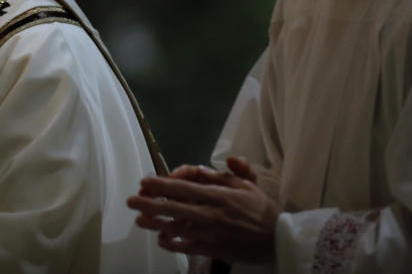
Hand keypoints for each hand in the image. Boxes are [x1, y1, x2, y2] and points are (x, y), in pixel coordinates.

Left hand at [126, 156, 280, 262]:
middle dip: (149, 204)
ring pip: (177, 227)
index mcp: (218, 194)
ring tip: (139, 221)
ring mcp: (210, 232)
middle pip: (173, 207)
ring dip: (155, 224)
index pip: (183, 187)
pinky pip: (187, 246)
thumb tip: (220, 162)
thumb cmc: (261, 209)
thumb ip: (230, 172)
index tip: (144, 182)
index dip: (161, 184)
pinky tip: (161, 239)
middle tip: (131, 202)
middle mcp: (211, 213)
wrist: (280, 239)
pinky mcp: (213, 249)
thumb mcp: (248, 184)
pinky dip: (172, 243)